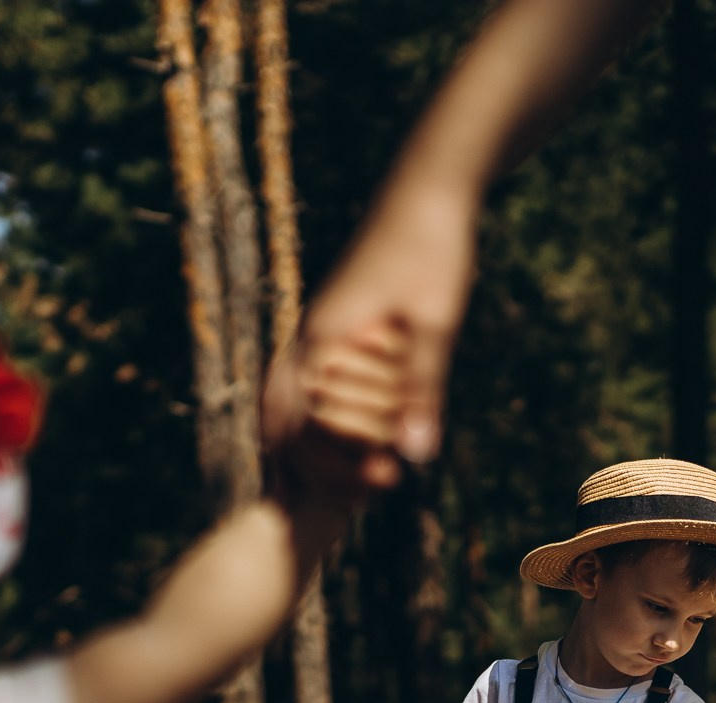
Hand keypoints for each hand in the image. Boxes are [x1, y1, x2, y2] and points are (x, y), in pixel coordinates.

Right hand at [264, 187, 477, 492]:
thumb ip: (422, 391)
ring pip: (287, 402)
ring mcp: (317, 331)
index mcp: (322, 340)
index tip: (369, 493)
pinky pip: (309, 384)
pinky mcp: (335, 325)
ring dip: (311, 445)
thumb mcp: (434, 325)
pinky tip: (351, 439)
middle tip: (364, 499)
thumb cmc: (431, 250)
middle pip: (281, 420)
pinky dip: (320, 419)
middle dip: (312, 467)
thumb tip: (415, 458)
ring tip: (350, 481)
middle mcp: (309, 338)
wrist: (427, 190)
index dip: (322, 470)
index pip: (292, 423)